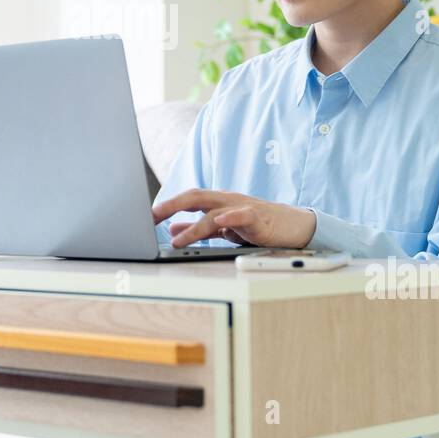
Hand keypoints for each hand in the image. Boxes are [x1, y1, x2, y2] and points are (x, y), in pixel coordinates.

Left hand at [151, 190, 316, 248]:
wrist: (293, 226)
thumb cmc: (259, 225)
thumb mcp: (223, 227)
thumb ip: (199, 228)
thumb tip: (172, 229)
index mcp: (217, 201)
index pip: (186, 199)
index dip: (166, 206)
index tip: (145, 216)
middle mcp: (226, 200)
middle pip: (194, 196)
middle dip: (171, 206)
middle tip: (151, 217)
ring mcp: (241, 206)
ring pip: (213, 210)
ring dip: (193, 226)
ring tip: (176, 241)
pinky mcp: (257, 217)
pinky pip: (240, 215)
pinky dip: (227, 218)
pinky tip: (217, 222)